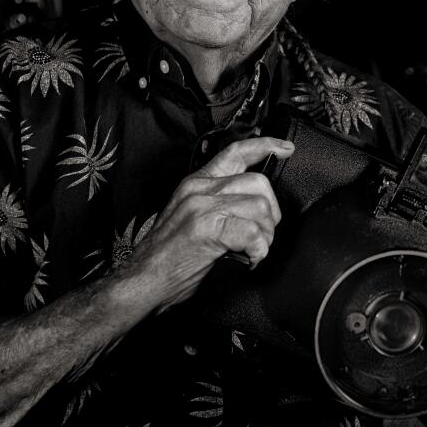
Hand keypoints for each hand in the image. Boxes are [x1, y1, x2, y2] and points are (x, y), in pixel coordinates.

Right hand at [119, 137, 293, 311]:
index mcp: (196, 184)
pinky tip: (248, 259)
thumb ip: (221, 205)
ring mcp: (201, 206)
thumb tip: (256, 208)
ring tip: (252, 251)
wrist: (142, 281)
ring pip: (259, 207)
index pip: (235, 152)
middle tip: (261, 237)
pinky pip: (251, 232)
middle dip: (270, 214)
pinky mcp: (205, 227)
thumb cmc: (168, 258)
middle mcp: (199, 189)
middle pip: (258, 183)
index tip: (285, 148)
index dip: (265, 145)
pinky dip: (258, 250)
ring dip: (265, 235)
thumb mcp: (193, 219)